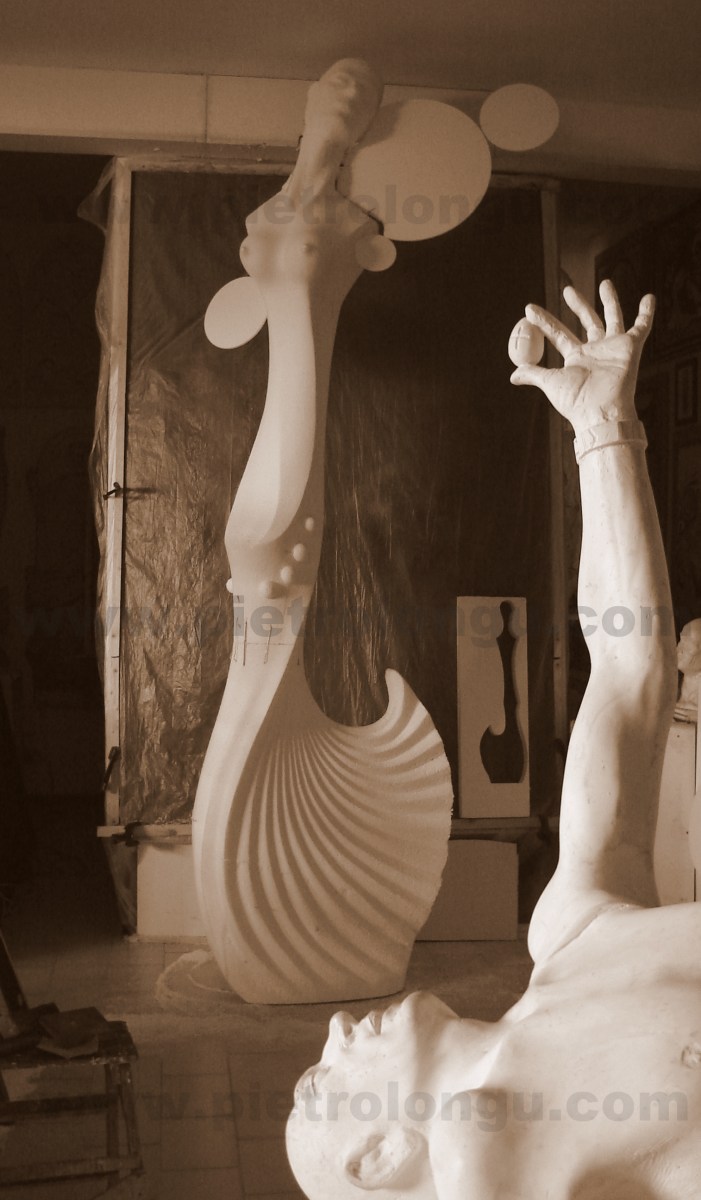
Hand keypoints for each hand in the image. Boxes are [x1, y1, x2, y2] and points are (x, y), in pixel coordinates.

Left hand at [510, 280, 654, 434]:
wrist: (601, 411)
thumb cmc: (576, 402)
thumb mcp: (551, 383)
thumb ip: (533, 374)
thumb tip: (512, 376)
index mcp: (575, 358)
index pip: (557, 333)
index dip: (543, 322)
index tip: (529, 309)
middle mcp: (595, 351)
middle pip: (586, 321)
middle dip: (577, 305)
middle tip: (567, 289)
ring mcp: (613, 348)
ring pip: (612, 318)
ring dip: (609, 300)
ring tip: (605, 282)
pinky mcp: (631, 347)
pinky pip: (642, 326)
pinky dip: (646, 313)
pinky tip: (649, 297)